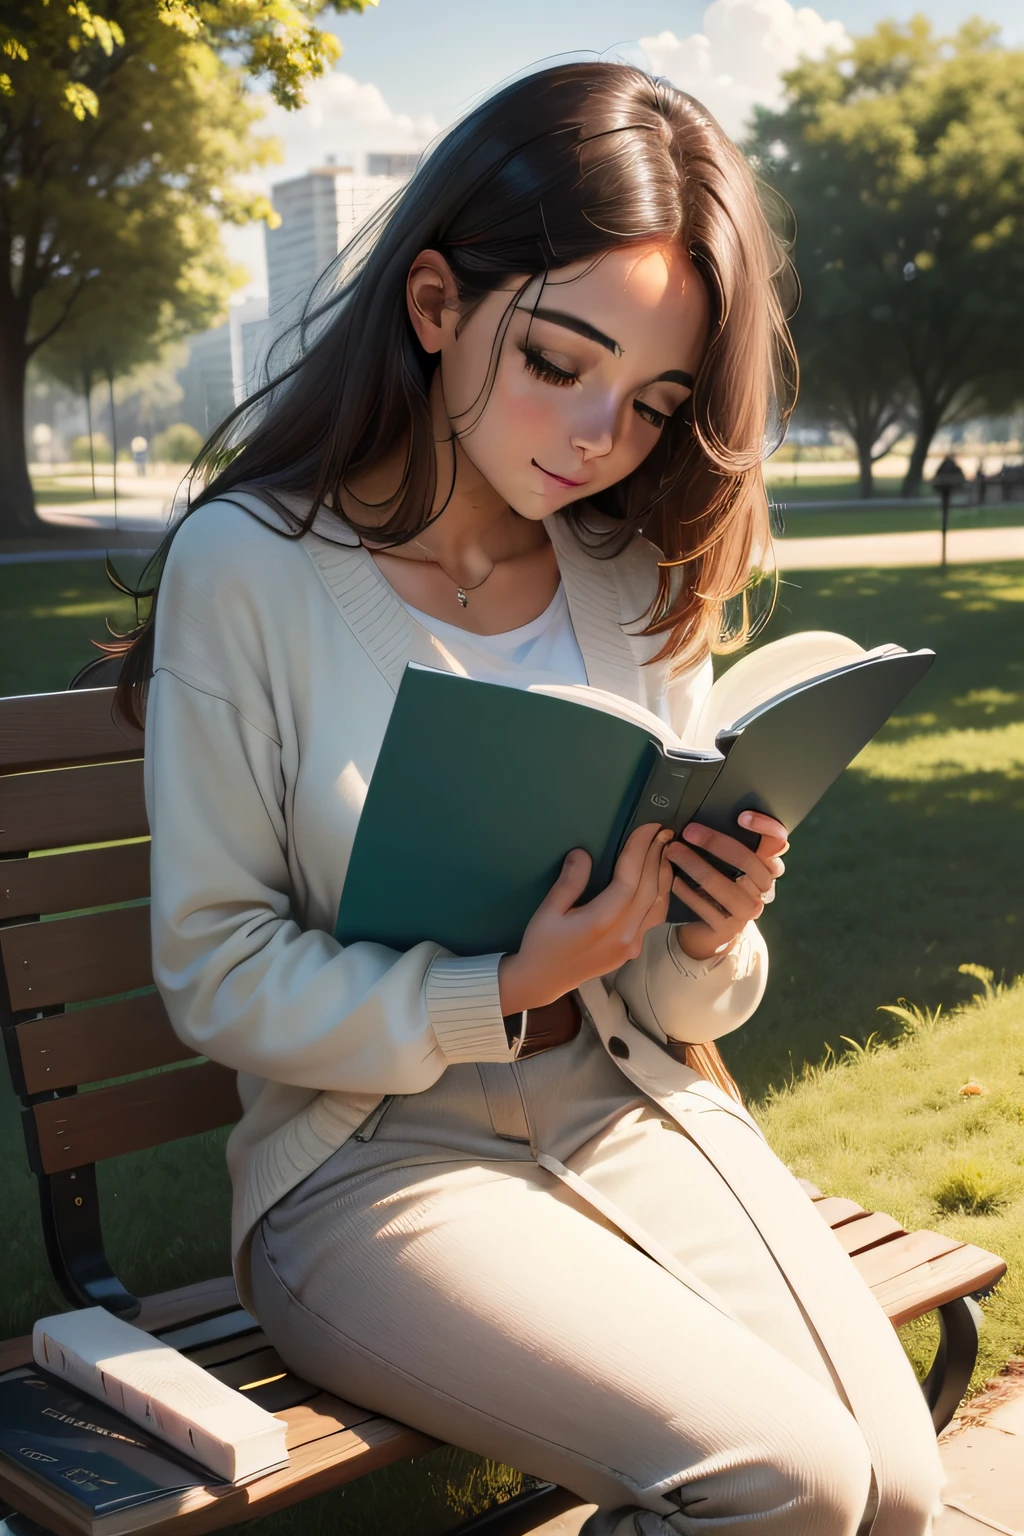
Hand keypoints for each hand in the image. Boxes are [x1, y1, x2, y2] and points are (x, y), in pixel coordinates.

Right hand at [498, 823, 673, 1014]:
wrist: (543, 981)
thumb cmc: (541, 943)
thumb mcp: (548, 910)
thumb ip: (569, 882)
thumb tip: (584, 853)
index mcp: (600, 922)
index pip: (629, 880)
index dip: (640, 851)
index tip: (647, 827)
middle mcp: (623, 934)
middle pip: (648, 889)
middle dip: (656, 856)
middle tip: (662, 829)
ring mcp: (632, 944)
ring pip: (658, 904)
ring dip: (663, 874)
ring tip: (666, 848)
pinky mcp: (633, 949)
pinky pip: (654, 917)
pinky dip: (660, 893)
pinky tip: (660, 878)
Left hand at [667, 810, 788, 962]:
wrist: (713, 932)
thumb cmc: (718, 888)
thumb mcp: (727, 865)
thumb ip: (728, 844)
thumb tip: (702, 812)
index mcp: (767, 867)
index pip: (778, 841)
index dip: (765, 827)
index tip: (742, 816)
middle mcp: (763, 889)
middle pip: (747, 860)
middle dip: (715, 842)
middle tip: (689, 831)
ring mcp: (747, 911)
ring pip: (724, 885)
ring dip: (695, 865)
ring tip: (673, 852)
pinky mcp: (727, 929)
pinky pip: (706, 907)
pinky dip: (687, 891)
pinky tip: (673, 879)